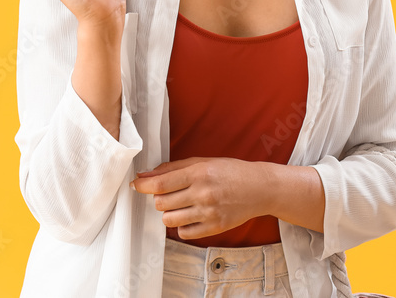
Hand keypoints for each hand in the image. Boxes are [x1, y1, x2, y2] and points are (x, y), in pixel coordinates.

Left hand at [129, 157, 269, 238]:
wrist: (260, 188)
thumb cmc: (231, 172)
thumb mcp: (204, 162)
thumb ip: (174, 168)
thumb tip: (146, 175)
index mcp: (200, 173)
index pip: (161, 183)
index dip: (143, 185)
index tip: (136, 185)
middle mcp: (203, 193)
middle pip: (161, 203)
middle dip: (159, 198)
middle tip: (169, 193)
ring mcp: (209, 212)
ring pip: (169, 220)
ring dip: (169, 212)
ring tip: (181, 205)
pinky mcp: (214, 227)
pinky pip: (184, 232)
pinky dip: (182, 225)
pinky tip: (191, 216)